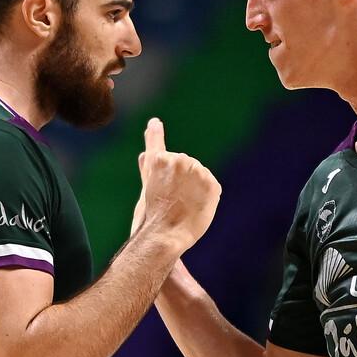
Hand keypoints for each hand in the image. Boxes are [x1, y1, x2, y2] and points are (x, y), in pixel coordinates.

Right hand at [136, 118, 220, 254]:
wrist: (164, 234)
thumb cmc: (151, 215)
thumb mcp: (146, 189)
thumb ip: (148, 169)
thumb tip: (144, 154)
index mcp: (159, 160)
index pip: (157, 145)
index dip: (155, 133)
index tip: (155, 123)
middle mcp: (179, 160)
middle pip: (185, 166)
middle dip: (182, 180)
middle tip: (172, 200)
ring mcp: (196, 171)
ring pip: (200, 177)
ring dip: (196, 189)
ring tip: (184, 206)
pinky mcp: (212, 183)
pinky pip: (212, 188)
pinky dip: (207, 198)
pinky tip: (196, 207)